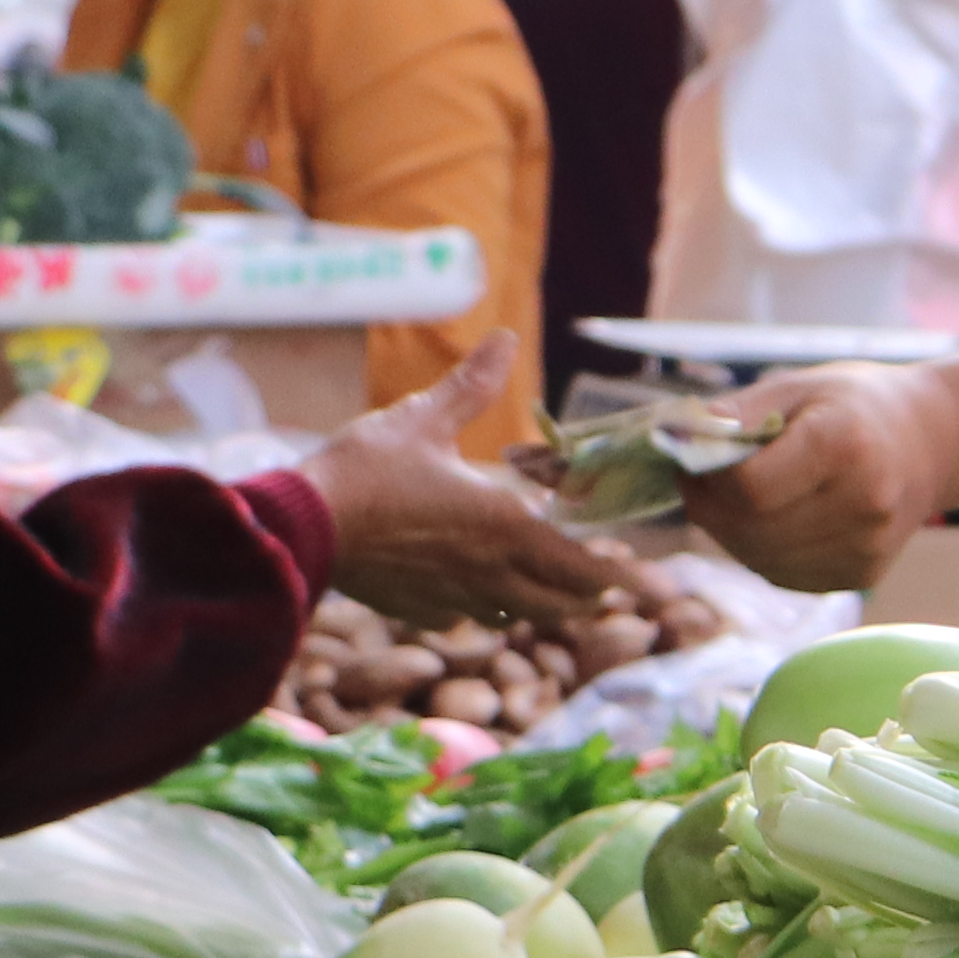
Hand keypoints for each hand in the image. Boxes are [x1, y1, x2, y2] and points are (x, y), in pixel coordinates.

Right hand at [297, 338, 648, 630]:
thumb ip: (472, 385)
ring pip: (518, 616)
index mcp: (505, 526)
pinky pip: (466, 617)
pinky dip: (483, 607)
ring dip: (541, 603)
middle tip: (604, 580)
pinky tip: (472, 589)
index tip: (654, 587)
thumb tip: (506, 339)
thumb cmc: (366, 470)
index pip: (583, 568)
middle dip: (589, 596)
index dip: (623, 580)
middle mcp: (490, 572)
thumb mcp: (424, 418)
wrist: (303, 529)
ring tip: (548, 583)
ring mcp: (454, 599)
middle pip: (561, 605)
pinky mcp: (418, 610)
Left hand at [683, 363, 958, 592]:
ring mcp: (866, 547)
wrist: (933, 441)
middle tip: (700, 479)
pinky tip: (773, 518)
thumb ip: (736, 414)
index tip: (694, 460)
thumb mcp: (797, 386)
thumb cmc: (854, 405)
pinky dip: (760, 550)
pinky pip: (782, 574)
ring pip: (759, 559)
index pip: (749, 489)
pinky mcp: (862, 576)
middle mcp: (863, 504)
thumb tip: (677, 439)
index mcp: (845, 446)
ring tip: (739, 496)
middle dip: (709, 508)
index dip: (707, 480)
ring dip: (731, 532)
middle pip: (749, 530)